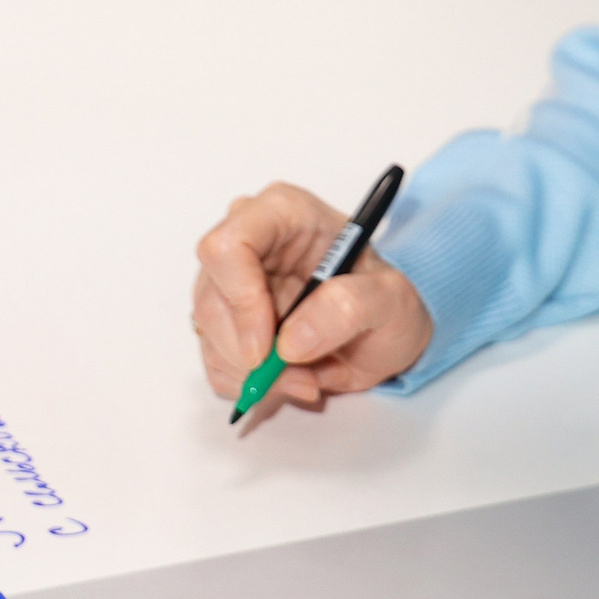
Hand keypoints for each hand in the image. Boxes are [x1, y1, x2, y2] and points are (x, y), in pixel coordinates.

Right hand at [193, 182, 431, 410]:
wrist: (385, 325)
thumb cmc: (387, 298)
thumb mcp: (390, 299)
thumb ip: (348, 308)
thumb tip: (290, 341)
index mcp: (282, 213)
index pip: (227, 246)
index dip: (240, 300)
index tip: (270, 348)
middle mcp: (247, 241)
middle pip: (211, 300)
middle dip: (252, 353)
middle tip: (301, 376)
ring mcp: (230, 283)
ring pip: (208, 336)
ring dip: (255, 374)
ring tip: (309, 376)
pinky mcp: (227, 321)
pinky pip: (215, 362)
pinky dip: (250, 384)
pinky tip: (292, 377)